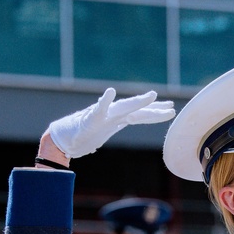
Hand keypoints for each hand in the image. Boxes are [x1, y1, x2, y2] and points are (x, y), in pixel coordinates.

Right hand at [47, 88, 175, 158]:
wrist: (62, 141)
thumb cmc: (81, 137)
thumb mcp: (103, 132)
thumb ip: (114, 125)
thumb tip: (122, 123)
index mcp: (117, 120)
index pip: (140, 115)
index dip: (156, 113)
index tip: (171, 110)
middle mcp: (112, 115)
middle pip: (137, 111)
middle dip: (155, 110)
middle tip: (172, 107)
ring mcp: (102, 116)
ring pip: (123, 108)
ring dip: (138, 102)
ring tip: (152, 95)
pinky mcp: (89, 119)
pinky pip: (98, 109)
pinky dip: (105, 101)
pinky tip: (110, 92)